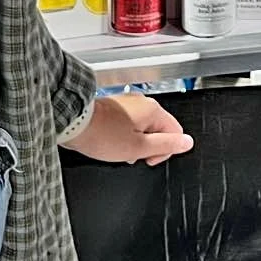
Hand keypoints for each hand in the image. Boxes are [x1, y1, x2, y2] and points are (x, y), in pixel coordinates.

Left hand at [61, 92, 193, 165]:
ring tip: (118, 149)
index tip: (148, 158)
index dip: (164, 151)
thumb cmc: (101, 134)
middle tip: (131, 155)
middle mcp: (142, 103)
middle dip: (148, 147)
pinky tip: (111, 142)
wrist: (73, 122)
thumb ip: (166, 145)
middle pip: (159, 130)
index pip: (176, 132)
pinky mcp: (116, 108)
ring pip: (143, 128)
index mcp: (153, 110)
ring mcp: (128, 104)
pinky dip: (123, 136)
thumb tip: (186, 143)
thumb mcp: (138, 147)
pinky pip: (129, 125)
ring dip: (135, 142)